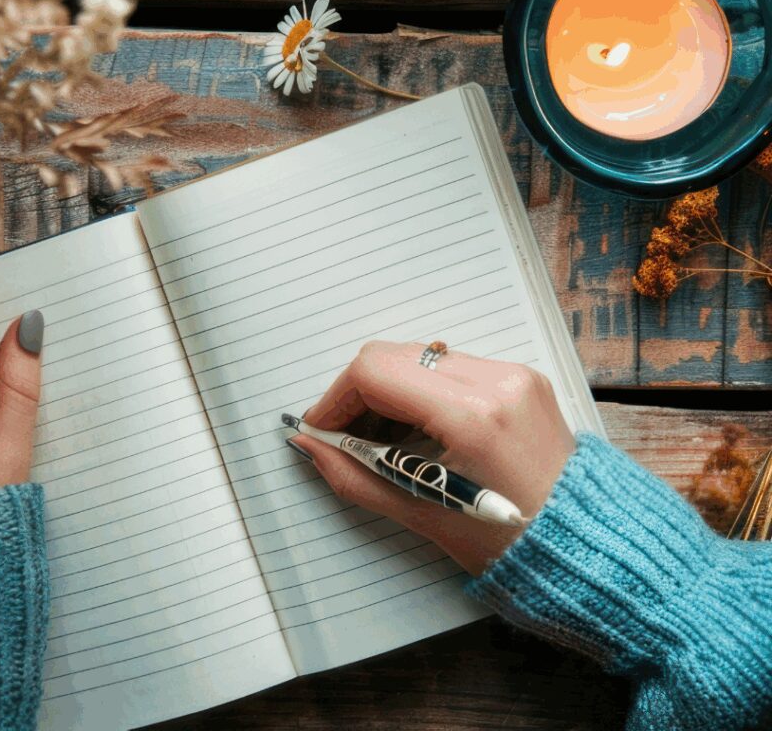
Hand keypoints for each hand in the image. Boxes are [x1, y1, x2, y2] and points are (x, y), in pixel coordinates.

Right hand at [292, 342, 574, 574]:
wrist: (592, 548)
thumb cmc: (513, 545)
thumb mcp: (424, 516)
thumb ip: (356, 477)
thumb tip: (311, 447)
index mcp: (473, 414)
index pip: (376, 373)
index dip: (336, 398)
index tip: (321, 428)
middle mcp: (495, 380)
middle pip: (393, 355)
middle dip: (359, 393)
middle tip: (346, 437)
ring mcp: (511, 373)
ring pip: (419, 356)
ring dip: (389, 390)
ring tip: (383, 440)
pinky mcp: (520, 376)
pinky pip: (450, 366)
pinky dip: (421, 390)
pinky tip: (417, 429)